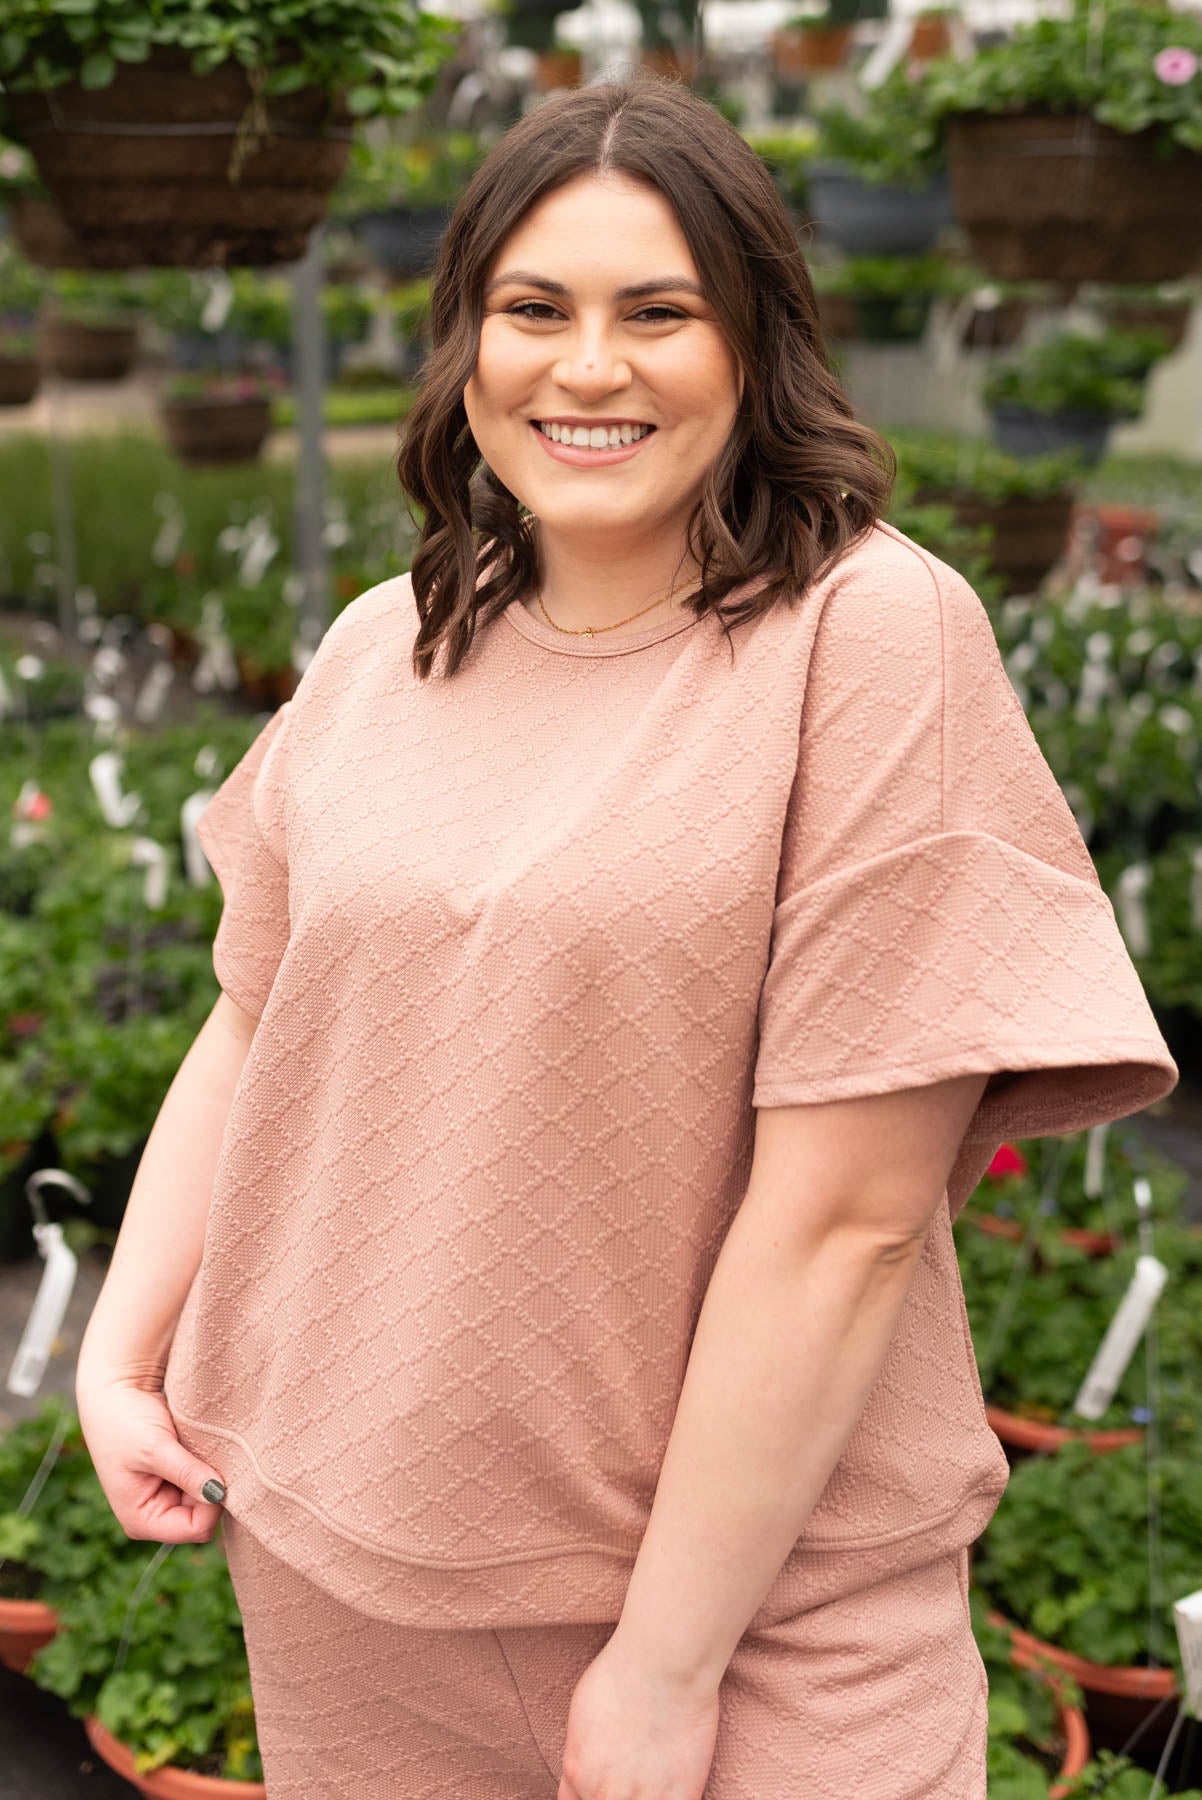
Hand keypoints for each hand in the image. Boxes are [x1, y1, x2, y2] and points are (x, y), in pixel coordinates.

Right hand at [76, 1377, 226, 1545]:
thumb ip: (187, 1473)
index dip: (213, 1503)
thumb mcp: (156, 1448)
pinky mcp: (175, 1477)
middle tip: (206, 1454)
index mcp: (141, 1520)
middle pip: (205, 1515)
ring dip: (211, 1473)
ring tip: (199, 1446)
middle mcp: (155, 1514)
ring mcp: (166, 1495)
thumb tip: (219, 1494)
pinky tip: (201, 1444)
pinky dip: (208, 1463)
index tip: (216, 1470)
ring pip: (208, 1496)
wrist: (117, 1388)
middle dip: (212, 1487)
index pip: (196, 1529)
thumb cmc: (124, 1420)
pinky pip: (204, 1479)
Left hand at [557, 1632, 719, 1799]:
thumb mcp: (581, 1713)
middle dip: (615, 1794)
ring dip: (641, 1798)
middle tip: (629, 1777)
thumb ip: (583, 1751)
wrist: (664, 1663)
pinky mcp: (681, 1795)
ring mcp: (644, 1798)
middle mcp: (605, 1793)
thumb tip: (592, 1765)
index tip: (603, 1784)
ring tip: (648, 1780)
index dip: (588, 1795)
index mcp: (578, 1772)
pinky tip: (670, 1788)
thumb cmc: (620, 1672)